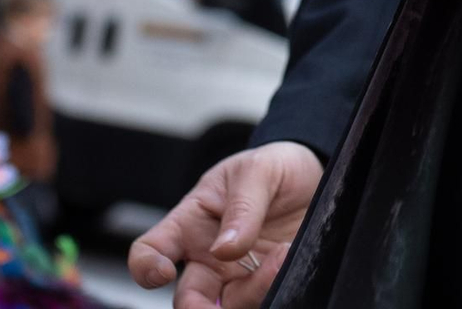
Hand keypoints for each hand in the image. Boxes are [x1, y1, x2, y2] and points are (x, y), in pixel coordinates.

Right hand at [128, 141, 323, 307]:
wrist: (316, 174)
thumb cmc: (274, 167)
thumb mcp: (258, 171)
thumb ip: (242, 207)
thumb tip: (224, 250)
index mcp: (190, 224)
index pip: (150, 251)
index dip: (145, 268)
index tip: (164, 272)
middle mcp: (208, 259)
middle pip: (186, 299)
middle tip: (221, 302)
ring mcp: (238, 277)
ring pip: (227, 307)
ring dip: (252, 292)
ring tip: (281, 255)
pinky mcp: (267, 285)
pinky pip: (262, 302)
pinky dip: (273, 292)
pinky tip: (288, 263)